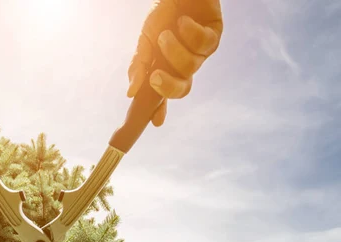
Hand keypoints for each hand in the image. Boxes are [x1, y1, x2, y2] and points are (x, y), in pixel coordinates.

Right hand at [127, 0, 222, 126]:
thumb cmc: (162, 13)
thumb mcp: (145, 40)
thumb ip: (139, 66)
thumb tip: (131, 93)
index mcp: (168, 68)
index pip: (164, 95)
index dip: (160, 109)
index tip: (156, 122)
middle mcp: (185, 64)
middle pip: (183, 89)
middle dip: (168, 87)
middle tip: (153, 77)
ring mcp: (202, 52)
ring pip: (190, 67)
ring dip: (174, 51)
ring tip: (166, 33)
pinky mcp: (215, 35)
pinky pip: (203, 44)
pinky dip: (189, 32)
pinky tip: (183, 20)